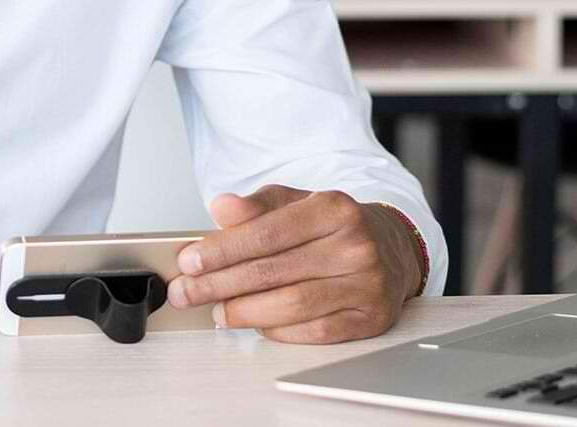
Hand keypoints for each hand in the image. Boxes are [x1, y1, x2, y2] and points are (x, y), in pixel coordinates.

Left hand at [167, 185, 423, 343]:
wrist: (390, 248)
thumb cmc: (332, 228)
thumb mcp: (295, 204)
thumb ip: (257, 206)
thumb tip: (222, 207)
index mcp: (335, 209)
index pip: (266, 233)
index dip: (222, 250)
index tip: (190, 262)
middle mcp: (356, 246)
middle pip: (273, 272)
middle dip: (219, 285)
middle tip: (186, 293)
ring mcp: (367, 285)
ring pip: (292, 305)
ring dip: (244, 312)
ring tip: (217, 311)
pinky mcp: (370, 319)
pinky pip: (313, 332)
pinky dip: (277, 330)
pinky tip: (256, 323)